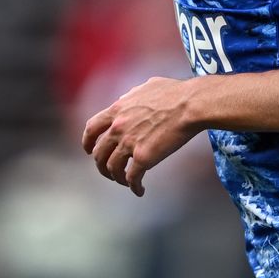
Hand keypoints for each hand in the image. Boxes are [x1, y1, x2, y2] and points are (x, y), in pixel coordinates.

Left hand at [81, 77, 201, 196]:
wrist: (190, 104)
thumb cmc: (174, 93)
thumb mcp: (145, 87)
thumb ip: (131, 96)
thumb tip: (126, 100)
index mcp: (117, 110)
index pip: (92, 128)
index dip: (87, 142)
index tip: (89, 150)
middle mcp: (118, 127)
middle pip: (99, 153)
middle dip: (101, 165)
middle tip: (109, 171)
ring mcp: (129, 143)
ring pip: (112, 168)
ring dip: (117, 178)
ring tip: (125, 181)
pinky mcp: (144, 157)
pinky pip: (132, 178)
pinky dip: (134, 187)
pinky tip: (140, 190)